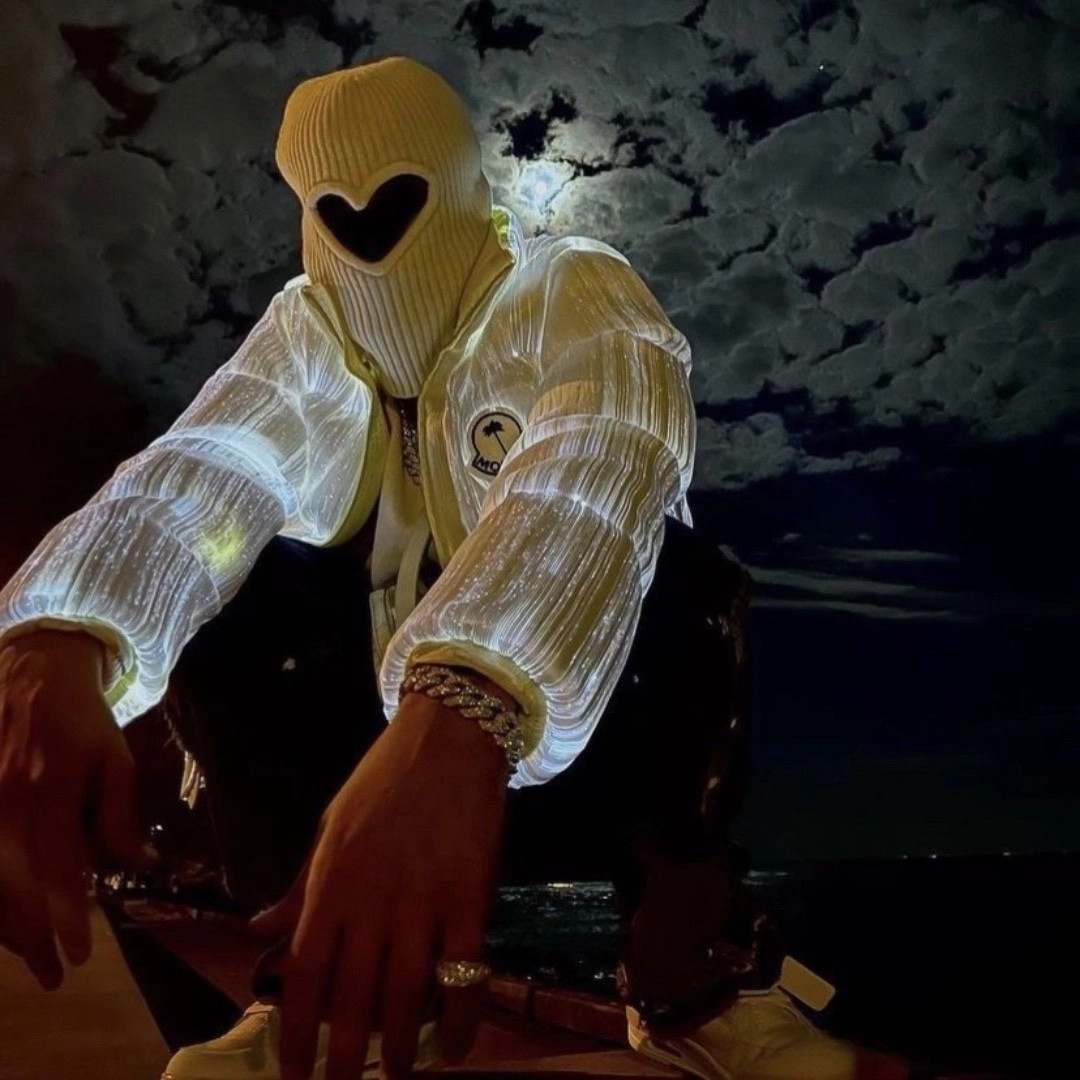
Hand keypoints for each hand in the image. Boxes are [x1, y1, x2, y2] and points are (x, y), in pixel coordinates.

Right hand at [0, 629, 157, 988]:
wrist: (32, 672)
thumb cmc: (82, 720)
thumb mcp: (115, 760)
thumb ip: (120, 816)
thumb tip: (142, 865)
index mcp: (51, 790)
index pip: (58, 868)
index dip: (66, 915)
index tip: (77, 955)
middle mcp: (7, 801)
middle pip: (12, 886)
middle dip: (31, 936)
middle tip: (53, 973)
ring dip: (5, 923)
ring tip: (29, 954)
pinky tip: (6, 916)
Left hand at [251, 681, 510, 1079]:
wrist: (448, 737)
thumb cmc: (383, 781)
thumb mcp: (328, 827)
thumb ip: (299, 886)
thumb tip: (257, 932)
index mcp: (331, 880)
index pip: (305, 972)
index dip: (297, 1031)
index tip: (293, 1074)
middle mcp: (371, 898)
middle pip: (353, 995)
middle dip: (345, 1055)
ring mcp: (423, 899)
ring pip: (406, 993)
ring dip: (401, 1047)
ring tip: (400, 1075)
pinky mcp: (470, 897)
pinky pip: (466, 972)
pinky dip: (460, 1019)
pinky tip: (454, 1047)